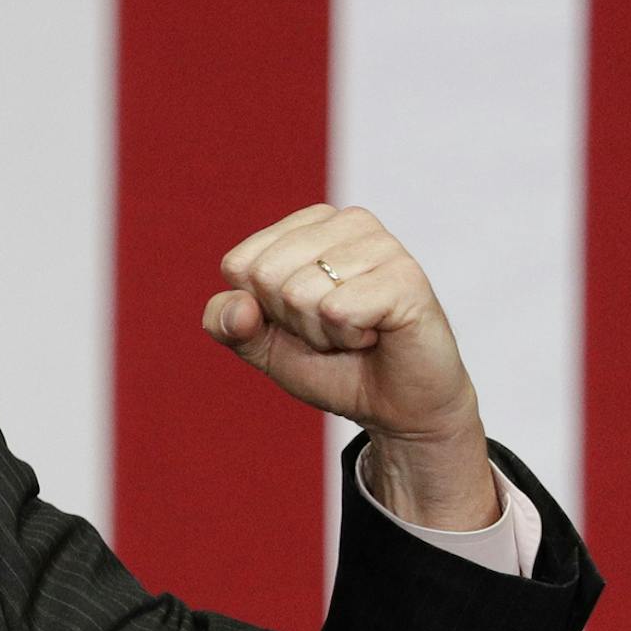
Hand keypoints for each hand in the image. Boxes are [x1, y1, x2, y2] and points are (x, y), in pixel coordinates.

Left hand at [205, 204, 499, 528]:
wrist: (395, 407)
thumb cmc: (331, 365)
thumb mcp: (261, 346)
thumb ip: (225, 323)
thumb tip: (237, 305)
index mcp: (307, 226)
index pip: (240, 265)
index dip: (261, 311)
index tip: (301, 320)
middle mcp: (346, 223)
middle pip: (266, 275)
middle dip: (291, 321)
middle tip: (331, 330)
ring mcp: (380, 244)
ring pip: (299, 293)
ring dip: (321, 333)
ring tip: (356, 332)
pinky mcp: (405, 276)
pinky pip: (336, 310)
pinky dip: (347, 337)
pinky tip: (375, 334)